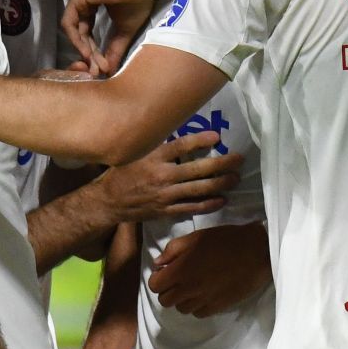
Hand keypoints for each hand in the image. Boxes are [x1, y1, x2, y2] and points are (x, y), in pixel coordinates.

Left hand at [61, 0, 154, 76]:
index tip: (102, 67)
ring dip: (83, 48)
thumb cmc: (138, 1)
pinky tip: (88, 52)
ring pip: (72, 28)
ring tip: (94, 63)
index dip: (92, 49)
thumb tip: (109, 70)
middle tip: (97, 69)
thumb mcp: (124, 30)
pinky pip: (70, 22)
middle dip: (88, 52)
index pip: (85, 30)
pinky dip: (78, 39)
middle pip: (78, 30)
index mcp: (89, 1)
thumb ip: (114, 49)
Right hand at [98, 130, 242, 220]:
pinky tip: (221, 200)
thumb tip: (182, 137)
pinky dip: (208, 204)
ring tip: (235, 178)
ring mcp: (165, 195)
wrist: (108, 201)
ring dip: (220, 184)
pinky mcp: (166, 211)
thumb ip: (157, 147)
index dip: (200, 141)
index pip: (181, 146)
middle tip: (239, 160)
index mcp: (153, 158)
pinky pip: (191, 207)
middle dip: (221, 165)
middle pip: (197, 170)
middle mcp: (161, 176)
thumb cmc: (122, 173)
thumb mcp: (135, 153)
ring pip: (198, 190)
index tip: (217, 137)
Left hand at [148, 221, 270, 317]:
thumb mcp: (195, 237)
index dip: (158, 279)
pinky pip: (198, 314)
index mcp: (181, 269)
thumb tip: (158, 264)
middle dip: (168, 291)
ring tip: (193, 287)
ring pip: (181, 309)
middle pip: (165, 301)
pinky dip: (198, 306)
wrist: (256, 251)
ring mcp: (203, 300)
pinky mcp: (218, 307)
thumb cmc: (225, 240)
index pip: (155, 285)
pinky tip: (205, 294)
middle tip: (178, 280)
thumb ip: (173, 250)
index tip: (167, 272)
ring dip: (183, 299)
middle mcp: (189, 288)